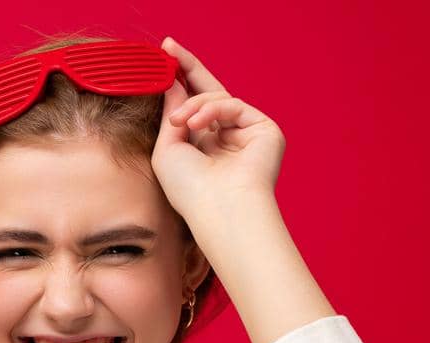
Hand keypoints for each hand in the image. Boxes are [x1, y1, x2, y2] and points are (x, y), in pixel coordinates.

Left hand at [152, 36, 284, 225]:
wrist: (220, 210)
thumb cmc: (190, 191)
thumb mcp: (168, 149)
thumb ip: (171, 113)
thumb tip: (173, 81)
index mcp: (205, 147)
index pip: (193, 106)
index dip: (180, 80)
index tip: (164, 55)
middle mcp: (227, 139)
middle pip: (209, 92)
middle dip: (188, 68)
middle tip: (169, 46)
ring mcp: (247, 134)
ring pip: (218, 97)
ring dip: (194, 104)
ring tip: (181, 122)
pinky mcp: (265, 130)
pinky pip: (234, 104)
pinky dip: (214, 109)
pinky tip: (198, 125)